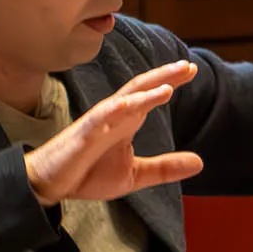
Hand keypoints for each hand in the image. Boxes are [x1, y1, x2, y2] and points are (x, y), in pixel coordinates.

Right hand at [24, 61, 204, 203]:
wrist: (52, 185)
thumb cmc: (89, 174)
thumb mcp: (135, 174)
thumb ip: (165, 168)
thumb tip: (200, 162)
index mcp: (126, 121)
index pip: (150, 94)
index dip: (170, 81)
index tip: (192, 69)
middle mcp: (114, 115)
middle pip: (140, 88)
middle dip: (163, 76)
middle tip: (187, 66)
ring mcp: (98, 123)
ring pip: (124, 100)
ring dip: (145, 92)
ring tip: (168, 85)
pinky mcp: (83, 135)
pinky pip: (100, 118)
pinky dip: (115, 109)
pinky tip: (131, 105)